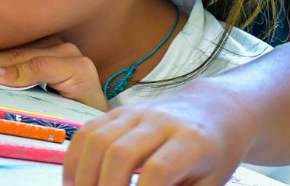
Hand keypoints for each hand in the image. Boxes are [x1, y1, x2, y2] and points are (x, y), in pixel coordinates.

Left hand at [0, 37, 105, 109]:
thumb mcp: (23, 98)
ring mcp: (65, 53)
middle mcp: (49, 44)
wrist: (99, 127)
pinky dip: (20, 73)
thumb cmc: (59, 114)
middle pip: (2, 50)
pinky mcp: (79, 67)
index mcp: (34, 47)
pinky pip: (44, 67)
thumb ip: (0, 83)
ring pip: (17, 56)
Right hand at [63, 84, 255, 185]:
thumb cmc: (214, 155)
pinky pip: (88, 131)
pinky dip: (75, 159)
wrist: (213, 110)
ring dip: (84, 175)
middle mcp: (160, 121)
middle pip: (119, 153)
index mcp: (190, 142)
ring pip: (97, 140)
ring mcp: (135, 112)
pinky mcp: (118, 111)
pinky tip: (75, 182)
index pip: (158, 169)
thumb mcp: (211, 182)